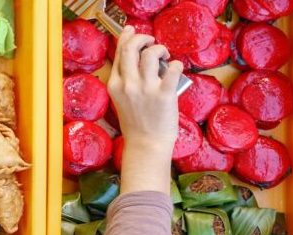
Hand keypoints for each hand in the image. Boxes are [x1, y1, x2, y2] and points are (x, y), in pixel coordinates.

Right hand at [108, 28, 182, 195]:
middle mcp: (128, 84)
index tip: (133, 32)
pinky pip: (173, 69)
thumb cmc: (136, 125)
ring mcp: (146, 89)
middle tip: (152, 42)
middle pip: (132, 47)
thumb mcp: (121, 100)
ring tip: (165, 56)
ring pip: (151, 54)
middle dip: (143, 38)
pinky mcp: (164, 95)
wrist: (146, 145)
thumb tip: (136, 60)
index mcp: (115, 85)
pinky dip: (177, 64)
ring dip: (160, 49)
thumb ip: (125, 81)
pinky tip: (177, 67)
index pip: (119, 52)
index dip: (127, 37)